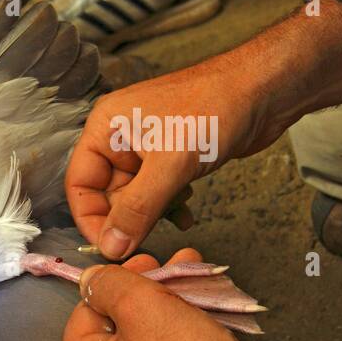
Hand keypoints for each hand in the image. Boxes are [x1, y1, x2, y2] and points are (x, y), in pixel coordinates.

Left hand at [60, 249, 282, 340]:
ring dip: (162, 334)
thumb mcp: (145, 306)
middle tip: (178, 283)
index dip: (124, 282)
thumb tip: (91, 280)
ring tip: (195, 310)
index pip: (89, 311)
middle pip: (115, 340)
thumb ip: (108, 284)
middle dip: (147, 304)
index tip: (154, 266)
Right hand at [65, 62, 267, 261]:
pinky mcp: (173, 156)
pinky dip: (171, 206)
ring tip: (175, 220)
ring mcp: (148, 147)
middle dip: (128, 220)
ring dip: (153, 215)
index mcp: (107, 128)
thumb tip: (111, 246)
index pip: (80, 183)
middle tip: (148, 242)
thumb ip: (137, 209)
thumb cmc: (213, 109)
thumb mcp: (170, 165)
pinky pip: (159, 192)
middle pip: (108, 193)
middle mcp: (122, 136)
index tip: (111, 249)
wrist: (262, 91)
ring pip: (136, 197)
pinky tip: (187, 213)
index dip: (92, 219)